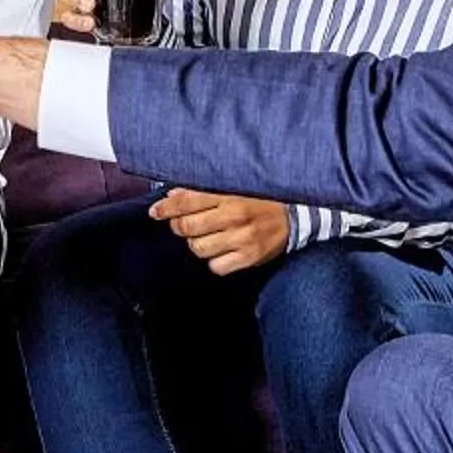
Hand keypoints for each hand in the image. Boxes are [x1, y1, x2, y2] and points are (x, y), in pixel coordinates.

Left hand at [150, 189, 290, 276]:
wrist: (297, 216)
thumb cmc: (261, 198)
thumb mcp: (235, 186)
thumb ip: (204, 190)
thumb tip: (173, 194)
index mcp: (229, 195)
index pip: (187, 201)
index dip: (166, 208)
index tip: (155, 212)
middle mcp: (235, 217)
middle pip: (187, 228)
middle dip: (180, 226)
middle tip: (185, 224)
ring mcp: (243, 239)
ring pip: (199, 249)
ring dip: (197, 243)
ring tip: (207, 236)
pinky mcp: (250, 258)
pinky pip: (216, 267)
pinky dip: (214, 261)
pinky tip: (221, 251)